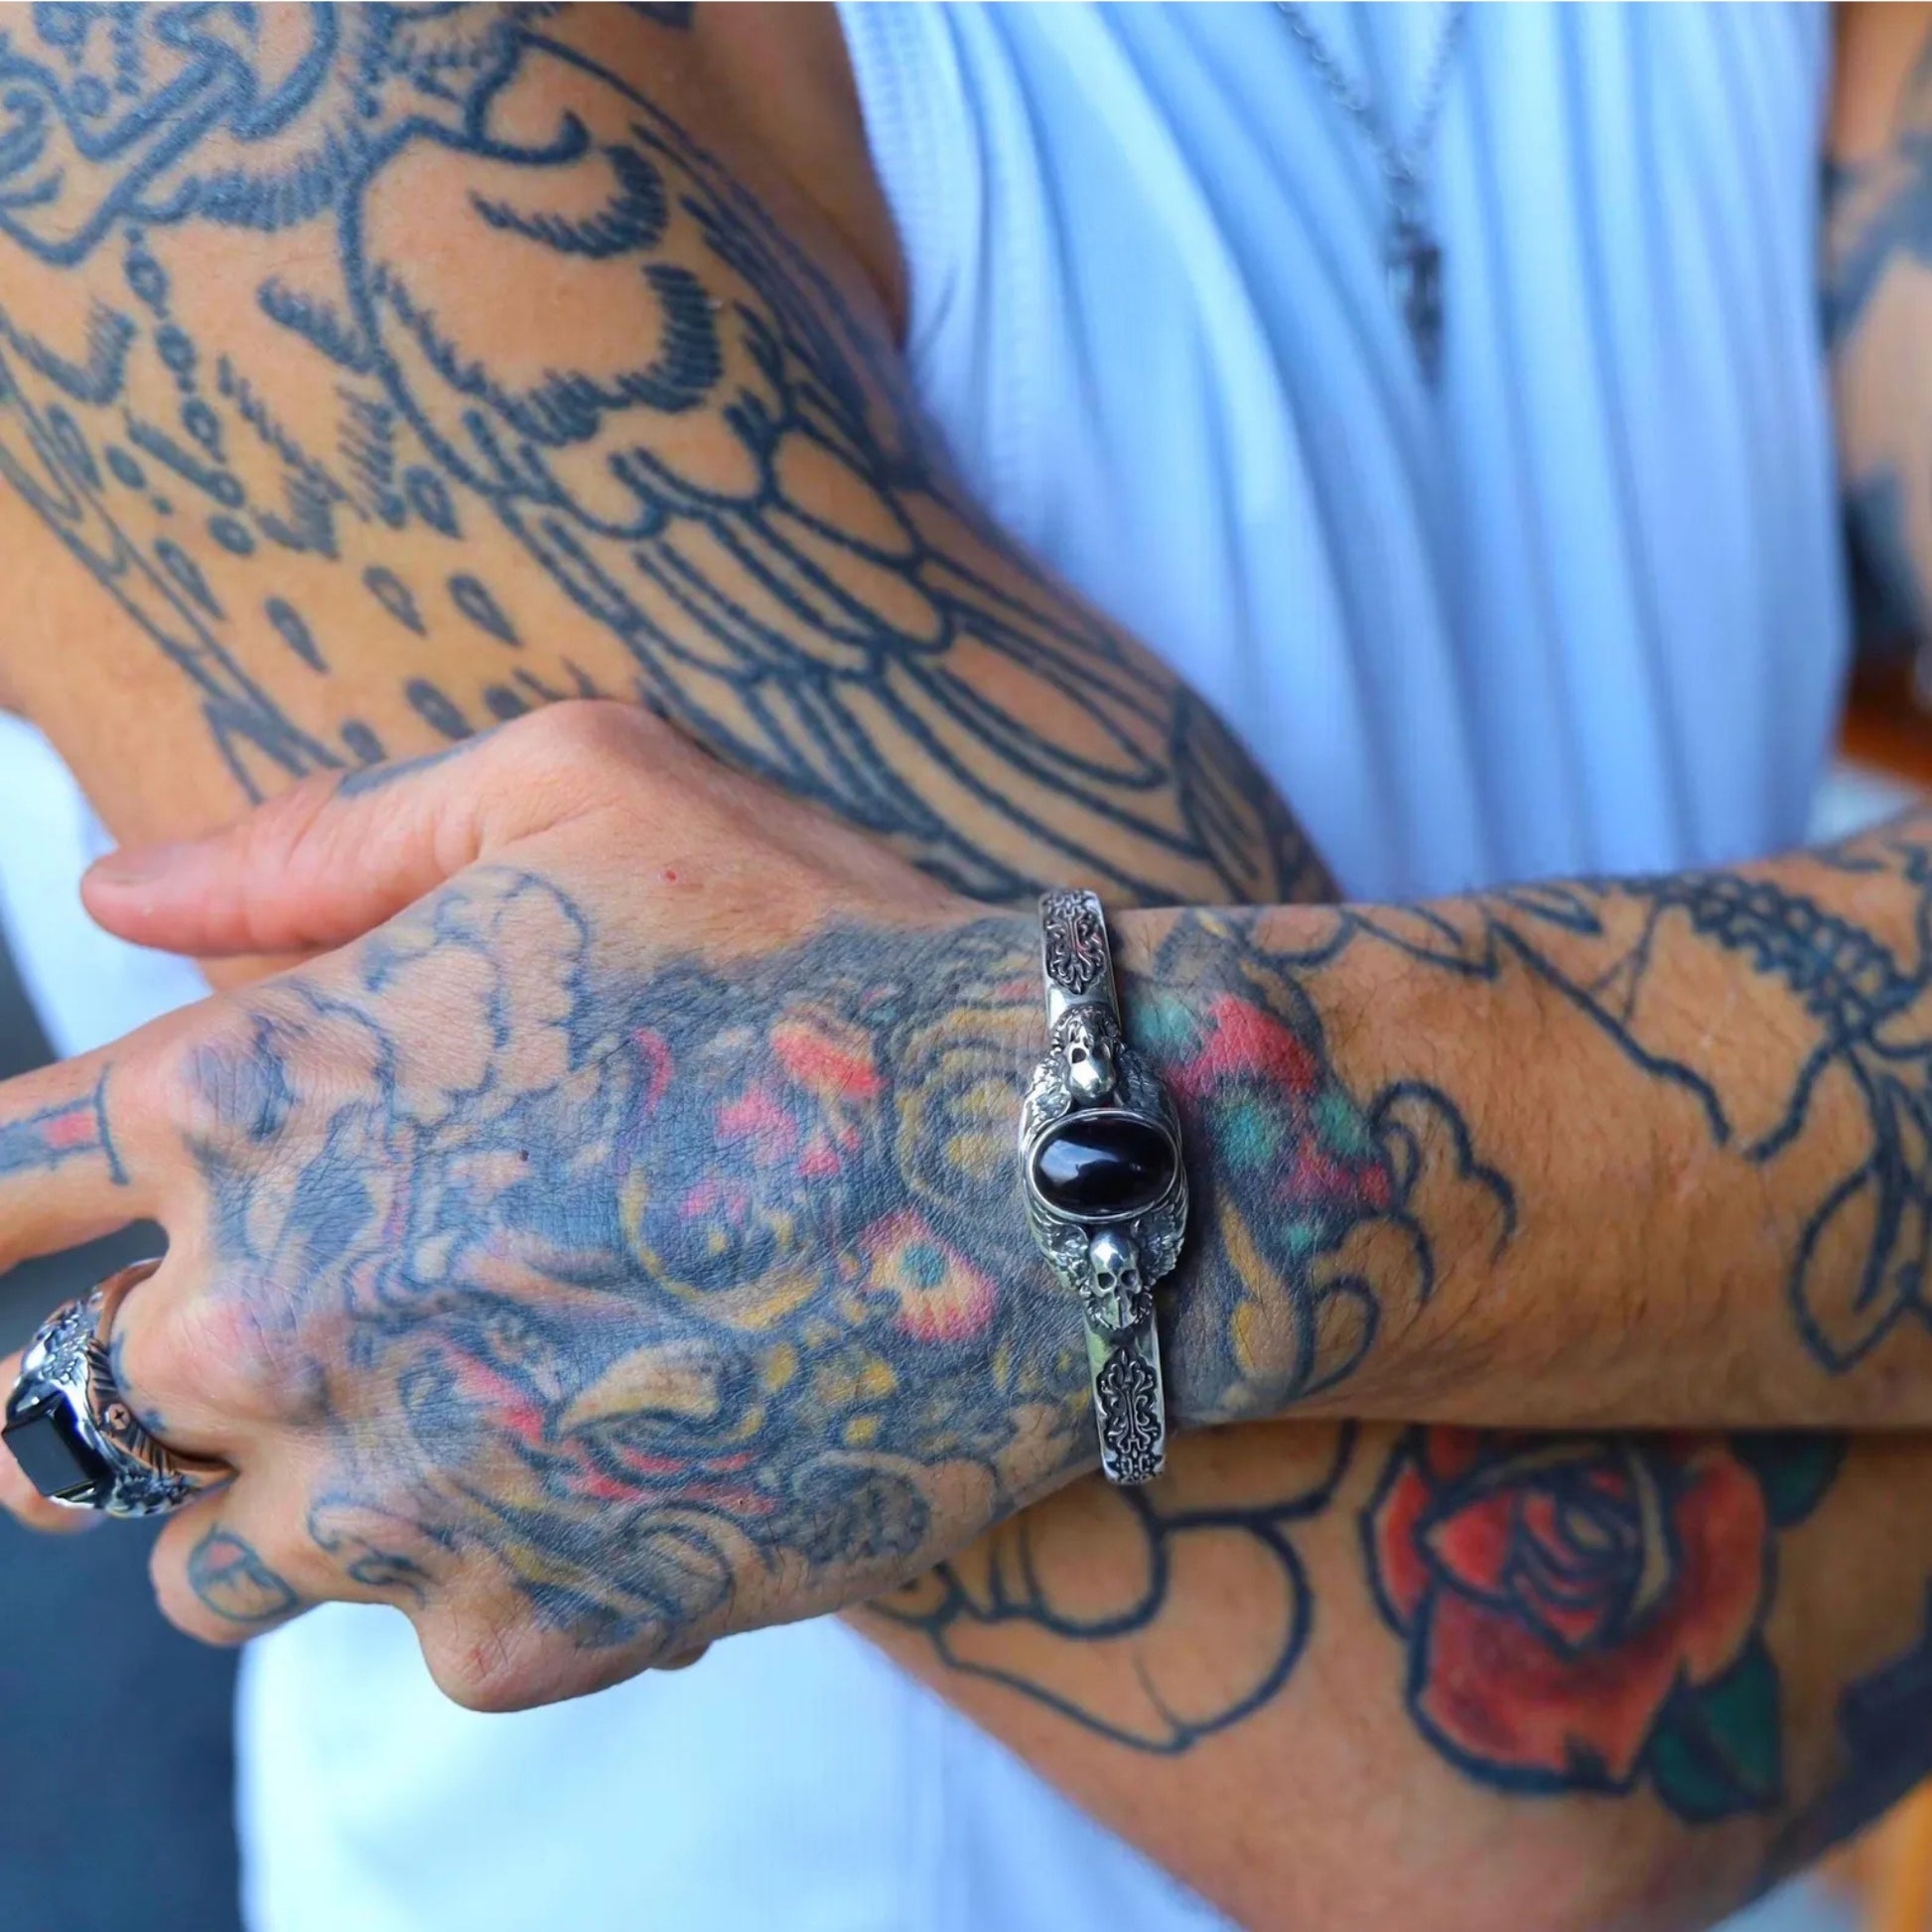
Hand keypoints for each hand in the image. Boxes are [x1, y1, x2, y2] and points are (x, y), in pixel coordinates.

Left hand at [0, 703, 1089, 1706]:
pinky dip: (504, 1561)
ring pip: (218, 1565)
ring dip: (292, 1494)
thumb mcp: (578, 789)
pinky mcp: (538, 1623)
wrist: (1041, 1165)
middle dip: (130, 1370)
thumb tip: (118, 887)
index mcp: (252, 1098)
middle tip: (288, 1320)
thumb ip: (320, 840)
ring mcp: (399, 1501)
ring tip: (449, 1408)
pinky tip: (629, 1465)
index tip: (12, 1240)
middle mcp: (272, 1321)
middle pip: (60, 1411)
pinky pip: (434, 1632)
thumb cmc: (814, 941)